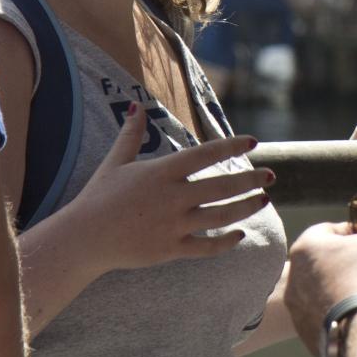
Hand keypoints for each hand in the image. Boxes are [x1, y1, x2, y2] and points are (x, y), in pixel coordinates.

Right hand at [62, 103, 271, 272]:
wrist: (83, 238)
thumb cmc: (99, 196)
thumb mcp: (115, 162)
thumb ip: (131, 135)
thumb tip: (137, 106)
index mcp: (161, 172)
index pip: (205, 155)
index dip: (232, 146)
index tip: (253, 142)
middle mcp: (172, 197)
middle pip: (221, 187)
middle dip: (250, 180)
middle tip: (272, 176)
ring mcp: (173, 225)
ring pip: (220, 217)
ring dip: (245, 208)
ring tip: (263, 200)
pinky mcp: (171, 249)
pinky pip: (206, 247)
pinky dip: (226, 242)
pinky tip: (239, 234)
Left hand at [286, 221, 356, 355]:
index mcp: (306, 246)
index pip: (331, 230)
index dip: (355, 233)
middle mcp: (294, 276)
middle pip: (324, 261)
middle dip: (346, 262)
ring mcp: (296, 308)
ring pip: (322, 290)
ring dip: (341, 289)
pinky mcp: (305, 333)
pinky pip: (324, 317)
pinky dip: (339, 314)